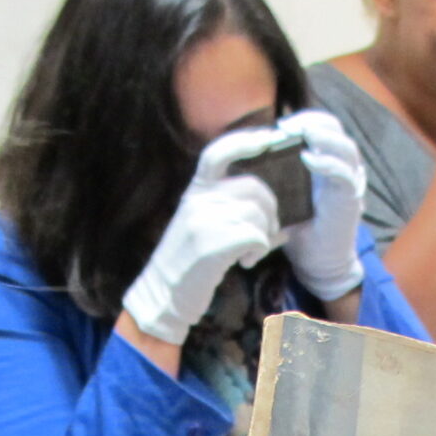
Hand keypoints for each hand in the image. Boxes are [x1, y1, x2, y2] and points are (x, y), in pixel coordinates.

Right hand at [120, 133, 285, 344]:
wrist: (161, 295)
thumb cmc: (188, 263)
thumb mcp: (200, 224)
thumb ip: (228, 209)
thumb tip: (275, 213)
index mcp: (195, 190)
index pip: (218, 152)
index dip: (245, 141)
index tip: (267, 140)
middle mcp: (198, 199)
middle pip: (253, 187)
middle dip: (270, 210)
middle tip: (266, 233)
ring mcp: (202, 221)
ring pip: (257, 213)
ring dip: (265, 236)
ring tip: (251, 253)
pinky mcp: (211, 245)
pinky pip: (255, 236)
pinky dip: (259, 250)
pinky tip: (246, 262)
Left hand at [279, 109, 367, 302]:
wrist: (316, 263)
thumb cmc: (298, 230)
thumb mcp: (283, 196)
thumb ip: (274, 174)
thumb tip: (245, 153)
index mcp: (325, 163)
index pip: (323, 126)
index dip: (305, 118)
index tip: (280, 124)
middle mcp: (340, 168)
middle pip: (336, 129)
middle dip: (313, 121)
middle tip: (288, 126)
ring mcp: (348, 183)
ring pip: (346, 148)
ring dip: (324, 136)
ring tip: (302, 135)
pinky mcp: (350, 201)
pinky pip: (345, 175)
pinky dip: (329, 163)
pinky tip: (309, 160)